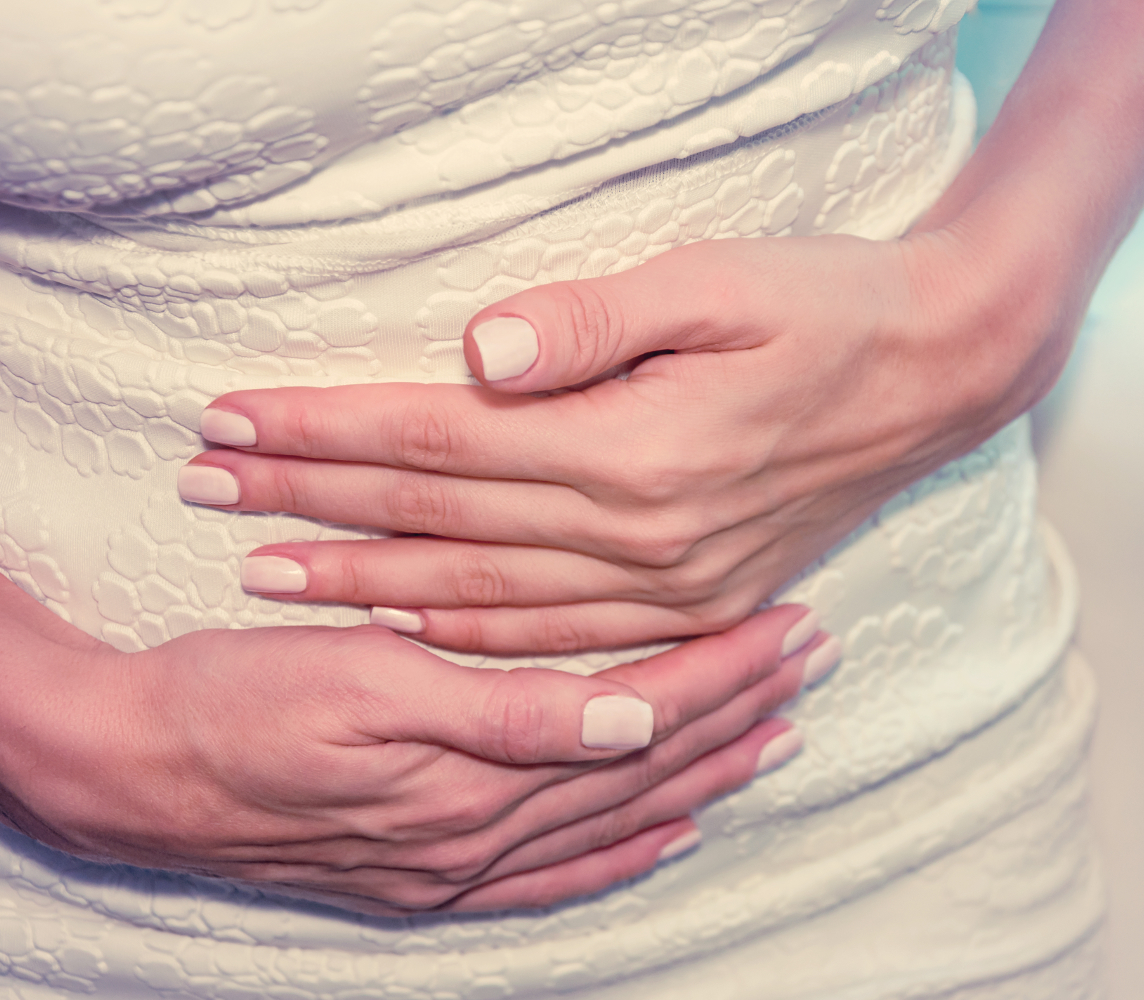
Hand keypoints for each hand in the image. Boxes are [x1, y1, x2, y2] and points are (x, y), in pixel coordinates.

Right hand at [0, 603, 832, 915]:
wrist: (128, 771)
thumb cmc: (238, 701)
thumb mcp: (367, 681)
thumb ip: (508, 712)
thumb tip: (635, 714)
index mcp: (479, 773)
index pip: (642, 720)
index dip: (723, 672)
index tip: (791, 625)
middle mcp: (483, 834)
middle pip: (645, 771)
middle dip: (735, 714)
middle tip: (810, 665)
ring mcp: (455, 865)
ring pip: (614, 818)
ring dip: (699, 776)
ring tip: (771, 738)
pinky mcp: (424, 878)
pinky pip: (550, 877)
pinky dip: (616, 853)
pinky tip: (663, 833)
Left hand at [179, 230, 1075, 652]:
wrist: (939, 370)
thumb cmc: (825, 305)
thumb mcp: (718, 280)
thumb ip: (592, 324)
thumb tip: (478, 354)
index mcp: (638, 450)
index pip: (437, 440)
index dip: (325, 431)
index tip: (231, 419)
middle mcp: (643, 535)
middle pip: (437, 522)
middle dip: (309, 505)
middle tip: (205, 492)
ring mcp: (668, 583)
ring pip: (479, 594)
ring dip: (363, 581)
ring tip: (267, 571)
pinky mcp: (691, 599)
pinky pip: (553, 634)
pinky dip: (464, 632)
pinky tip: (403, 622)